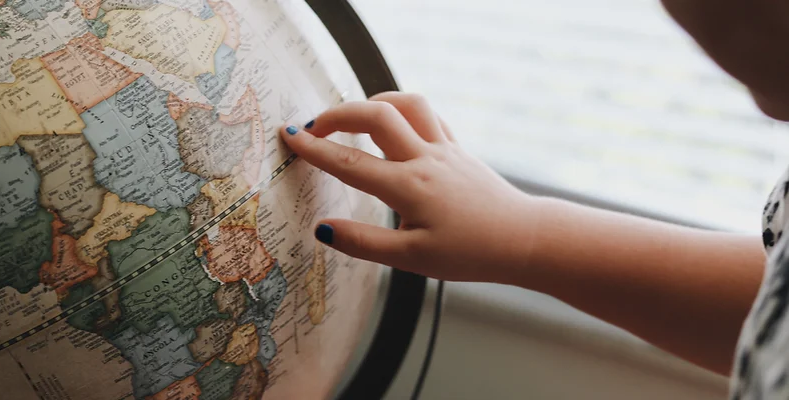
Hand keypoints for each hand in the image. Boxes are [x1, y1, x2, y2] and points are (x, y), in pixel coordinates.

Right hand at [280, 92, 540, 282]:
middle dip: (338, 114)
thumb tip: (323, 229)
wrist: (523, 239)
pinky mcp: (458, 149)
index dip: (315, 149)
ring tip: (352, 119)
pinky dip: (403, 112)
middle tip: (313, 127)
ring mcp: (445, 148)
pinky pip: (428, 115)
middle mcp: (425, 159)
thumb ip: (364, 243)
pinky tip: (393, 125)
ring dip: (374, 103)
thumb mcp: (412, 260)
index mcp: (409, 187)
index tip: (290, 137)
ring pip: (406, 104)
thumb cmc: (471, 253)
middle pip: (375, 115)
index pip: (350, 162)